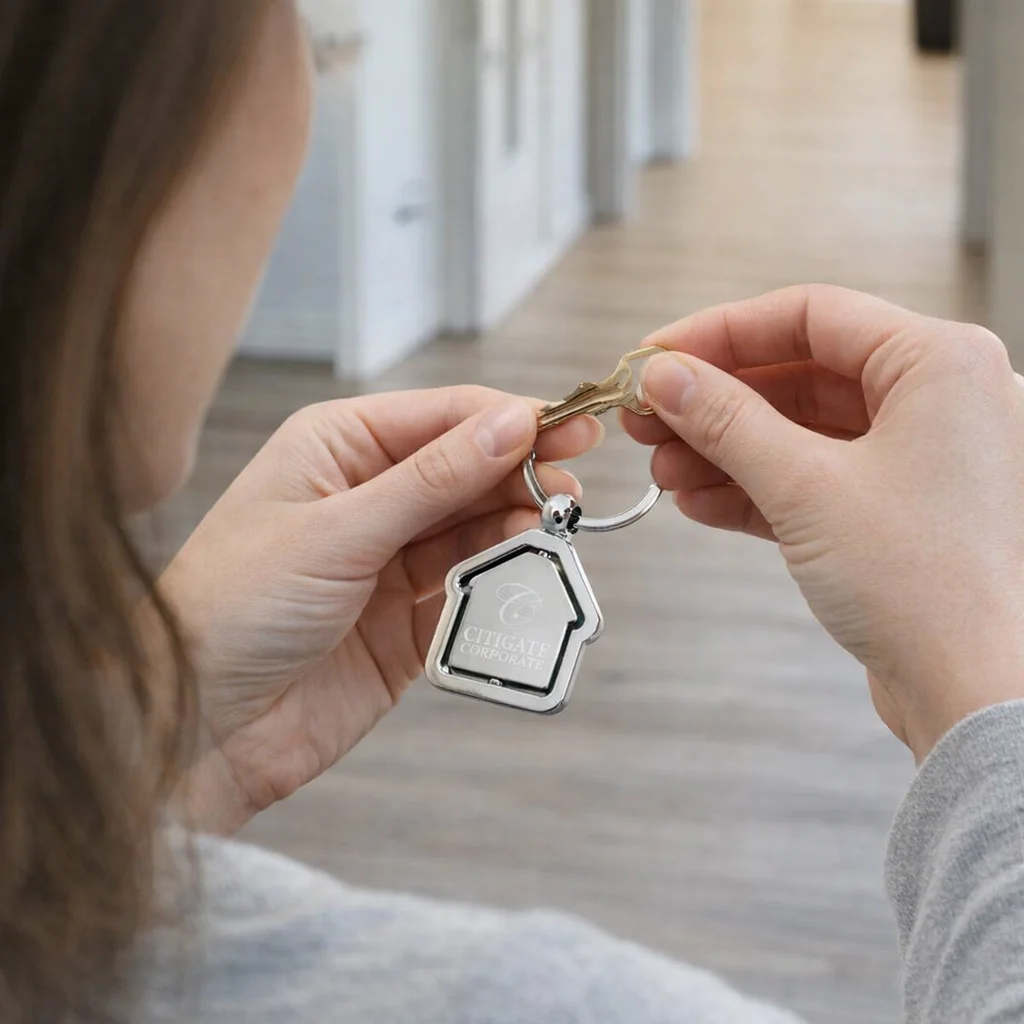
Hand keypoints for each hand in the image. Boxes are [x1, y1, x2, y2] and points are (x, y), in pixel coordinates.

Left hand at [162, 387, 600, 832]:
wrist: (198, 728)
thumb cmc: (232, 608)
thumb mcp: (337, 530)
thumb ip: (433, 480)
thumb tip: (513, 423)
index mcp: (339, 447)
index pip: (444, 416)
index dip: (511, 419)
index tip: (573, 427)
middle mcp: (369, 496)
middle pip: (469, 470)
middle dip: (522, 475)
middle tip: (573, 488)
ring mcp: (390, 560)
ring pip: (477, 529)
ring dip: (518, 529)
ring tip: (557, 532)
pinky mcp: (408, 621)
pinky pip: (470, 590)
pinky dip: (501, 585)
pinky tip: (526, 577)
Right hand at [624, 284, 1023, 761]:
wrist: (974, 692)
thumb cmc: (930, 588)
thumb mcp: (803, 486)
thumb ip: (726, 421)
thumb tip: (666, 379)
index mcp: (939, 364)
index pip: (809, 316)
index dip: (720, 333)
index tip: (658, 358)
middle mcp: (937, 401)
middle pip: (798, 374)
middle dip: (714, 402)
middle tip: (649, 417)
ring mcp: (917, 458)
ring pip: (798, 430)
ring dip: (724, 449)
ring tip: (664, 470)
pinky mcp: (894, 510)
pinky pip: (811, 477)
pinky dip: (754, 487)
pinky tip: (700, 500)